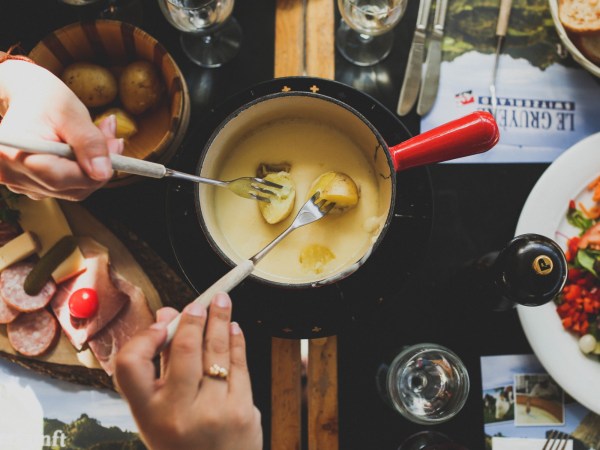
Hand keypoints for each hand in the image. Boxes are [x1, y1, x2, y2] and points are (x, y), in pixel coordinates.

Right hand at [0, 59, 122, 199]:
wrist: (25, 96)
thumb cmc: (42, 98)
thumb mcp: (70, 112)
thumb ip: (89, 143)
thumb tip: (103, 173)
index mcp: (11, 155)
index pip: (61, 179)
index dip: (95, 169)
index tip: (116, 146)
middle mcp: (11, 175)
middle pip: (70, 188)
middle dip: (99, 167)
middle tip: (113, 138)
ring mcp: (21, 184)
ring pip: (73, 189)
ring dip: (94, 167)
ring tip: (101, 136)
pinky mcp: (32, 186)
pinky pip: (68, 186)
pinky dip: (83, 170)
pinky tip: (86, 149)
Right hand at [114, 293, 262, 449]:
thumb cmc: (183, 442)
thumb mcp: (158, 414)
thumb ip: (161, 364)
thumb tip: (166, 316)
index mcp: (148, 414)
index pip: (130, 365)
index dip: (143, 338)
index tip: (160, 324)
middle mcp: (178, 413)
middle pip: (184, 349)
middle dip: (194, 319)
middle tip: (200, 302)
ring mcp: (213, 412)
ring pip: (217, 352)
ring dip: (220, 320)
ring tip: (222, 302)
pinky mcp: (242, 411)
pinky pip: (240, 365)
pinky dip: (237, 341)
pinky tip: (234, 328)